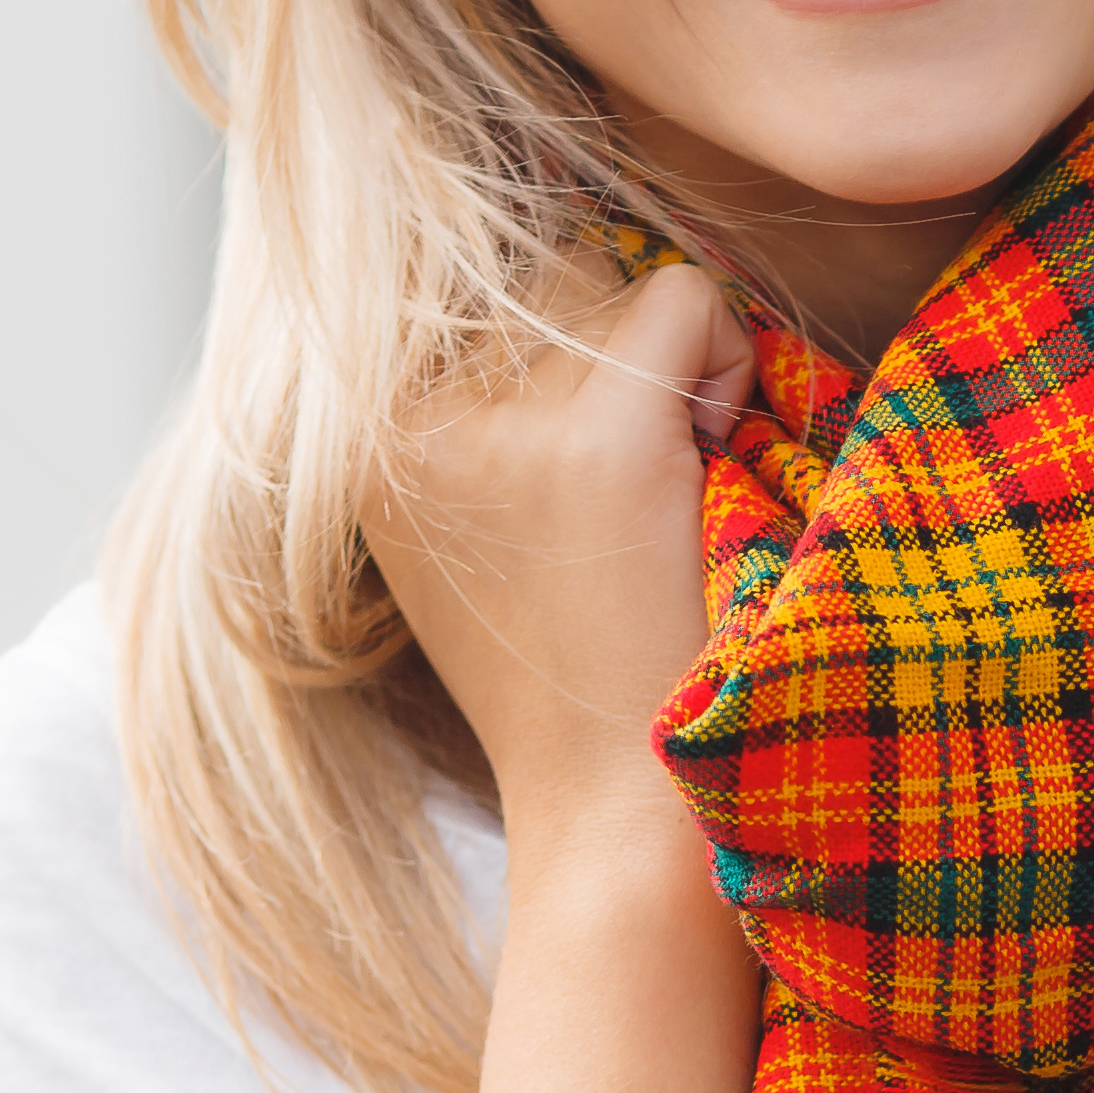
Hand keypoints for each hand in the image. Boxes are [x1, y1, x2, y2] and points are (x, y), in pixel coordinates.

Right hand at [370, 253, 753, 863]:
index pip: (478, 293)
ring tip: (673, 491)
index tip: (586, 486)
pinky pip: (689, 299)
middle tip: (645, 490)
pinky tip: (712, 469)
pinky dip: (729, 362)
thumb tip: (517, 280)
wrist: (622, 814)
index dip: (567, 363)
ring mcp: (496, 425)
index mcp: (364, 445)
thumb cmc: (581, 680)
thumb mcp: (477, 538)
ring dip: (676, 367)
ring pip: (618, 283)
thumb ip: (476, 418)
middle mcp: (406, 422)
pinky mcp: (597, 435)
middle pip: (551, 278)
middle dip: (620, 357)